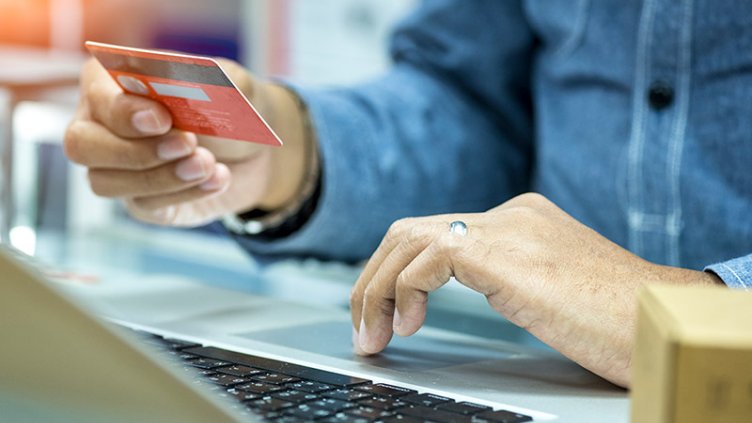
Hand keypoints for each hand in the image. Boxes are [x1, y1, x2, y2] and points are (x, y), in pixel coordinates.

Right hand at [64, 58, 310, 226]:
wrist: (255, 151)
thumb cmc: (230, 105)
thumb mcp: (228, 84)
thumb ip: (204, 80)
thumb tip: (180, 86)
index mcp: (113, 81)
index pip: (97, 96)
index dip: (124, 111)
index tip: (163, 119)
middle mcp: (101, 125)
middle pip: (81, 145)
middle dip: (133, 150)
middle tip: (187, 144)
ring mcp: (115, 167)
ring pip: (105, 182)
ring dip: (161, 176)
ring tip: (208, 164)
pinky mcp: (139, 200)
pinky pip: (144, 204)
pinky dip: (186, 193)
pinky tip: (219, 178)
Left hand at [350, 193, 721, 386]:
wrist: (659, 320)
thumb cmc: (615, 319)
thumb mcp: (547, 290)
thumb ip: (505, 278)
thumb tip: (452, 294)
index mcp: (519, 220)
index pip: (434, 232)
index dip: (395, 271)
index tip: (382, 312)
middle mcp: (509, 216)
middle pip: (409, 231)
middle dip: (373, 279)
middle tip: (364, 327)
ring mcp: (506, 230)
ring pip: (408, 240)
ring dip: (377, 290)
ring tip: (374, 336)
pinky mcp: (503, 254)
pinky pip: (426, 260)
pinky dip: (404, 291)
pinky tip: (408, 325)